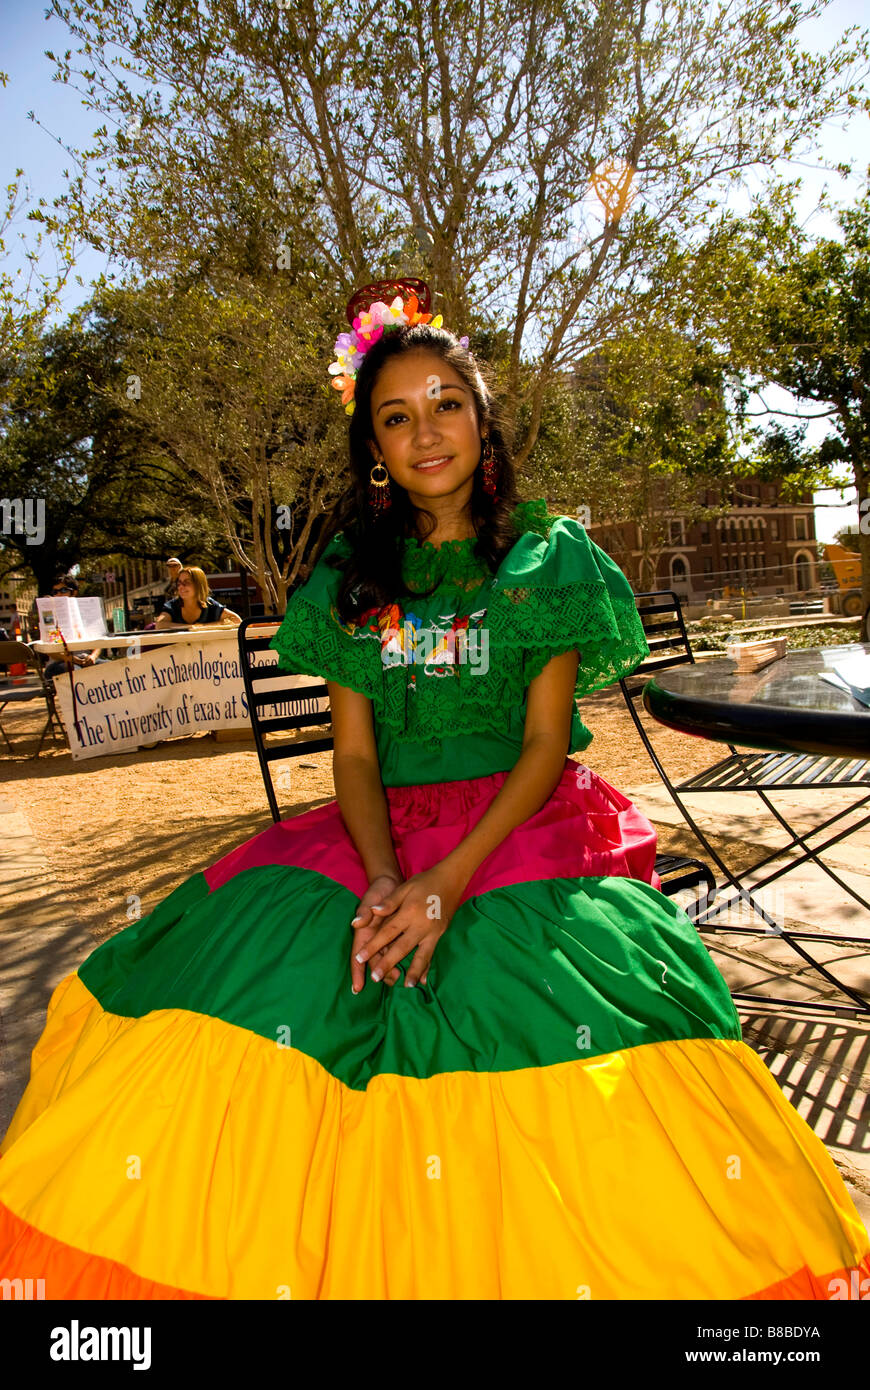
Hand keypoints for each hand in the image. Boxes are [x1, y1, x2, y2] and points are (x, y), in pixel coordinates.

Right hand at [350, 873, 402, 992]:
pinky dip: (407, 959)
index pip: (358, 955)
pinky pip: (401, 950)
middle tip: (391, 980)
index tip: (357, 987)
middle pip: (376, 960)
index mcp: (365, 933)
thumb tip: (356, 922)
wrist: (391, 883)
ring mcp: (387, 939)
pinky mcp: (399, 935)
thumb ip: (364, 911)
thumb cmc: (378, 892)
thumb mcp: (370, 899)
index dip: (357, 971)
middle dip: (381, 972)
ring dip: (393, 968)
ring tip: (401, 978)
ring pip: (388, 958)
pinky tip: (416, 971)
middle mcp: (375, 939)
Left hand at [353, 863, 463, 988]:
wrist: (451, 879)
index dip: (373, 945)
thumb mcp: (405, 887)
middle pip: (402, 948)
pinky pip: (432, 953)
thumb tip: (373, 912)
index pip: (387, 932)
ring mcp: (433, 931)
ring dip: (413, 971)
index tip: (360, 958)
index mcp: (409, 912)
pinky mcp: (441, 934)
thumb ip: (389, 902)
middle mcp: (421, 924)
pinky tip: (423, 979)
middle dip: (388, 963)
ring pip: (421, 955)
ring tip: (405, 986)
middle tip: (375, 978)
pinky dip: (427, 967)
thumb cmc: (425, 882)